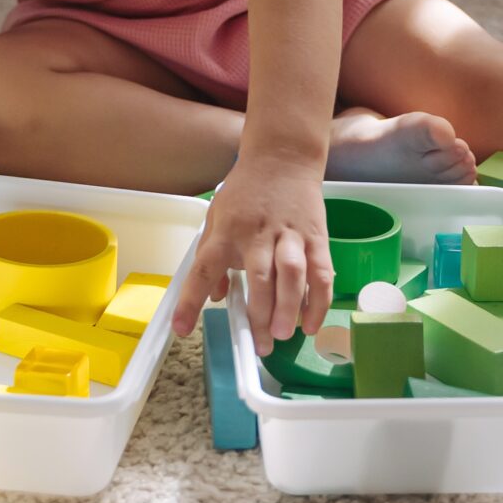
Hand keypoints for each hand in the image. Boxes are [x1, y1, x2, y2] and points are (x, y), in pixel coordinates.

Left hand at [170, 157, 334, 354]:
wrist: (283, 156)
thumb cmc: (245, 191)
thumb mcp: (217, 217)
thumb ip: (213, 256)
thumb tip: (216, 297)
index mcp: (226, 231)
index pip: (204, 268)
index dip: (191, 299)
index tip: (182, 328)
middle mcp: (257, 234)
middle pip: (258, 276)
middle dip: (259, 314)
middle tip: (260, 346)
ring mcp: (289, 234)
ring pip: (291, 272)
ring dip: (288, 306)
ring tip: (284, 335)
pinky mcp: (316, 236)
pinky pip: (320, 271)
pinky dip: (319, 299)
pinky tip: (311, 323)